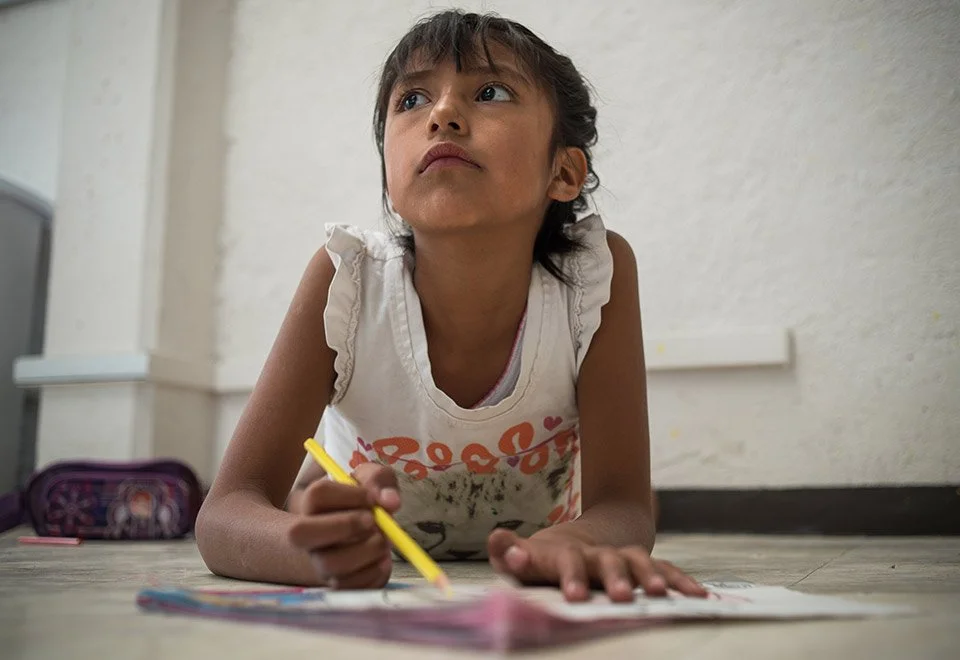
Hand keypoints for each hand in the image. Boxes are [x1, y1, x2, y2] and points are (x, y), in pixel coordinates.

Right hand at [287, 462, 400, 588]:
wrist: (362, 533)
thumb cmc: (365, 502)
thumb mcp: (372, 481)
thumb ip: (380, 481)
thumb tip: (390, 502)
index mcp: (314, 504)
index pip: (317, 495)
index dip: (349, 494)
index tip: (373, 498)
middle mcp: (309, 535)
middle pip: (300, 533)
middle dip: (344, 525)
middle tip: (372, 521)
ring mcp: (319, 562)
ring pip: (330, 564)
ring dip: (366, 551)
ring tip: (384, 541)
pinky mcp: (336, 583)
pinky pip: (349, 586)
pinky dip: (373, 573)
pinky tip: (383, 560)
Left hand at [488, 528, 707, 602]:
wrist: (586, 539)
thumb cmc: (548, 559)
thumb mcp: (526, 558)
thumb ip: (509, 553)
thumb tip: (496, 538)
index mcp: (567, 555)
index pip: (566, 562)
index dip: (570, 576)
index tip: (572, 595)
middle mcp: (598, 555)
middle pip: (608, 562)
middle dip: (615, 578)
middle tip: (619, 597)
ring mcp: (624, 558)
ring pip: (641, 563)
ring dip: (650, 577)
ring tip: (659, 595)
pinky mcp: (645, 566)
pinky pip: (667, 572)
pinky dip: (683, 582)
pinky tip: (700, 598)